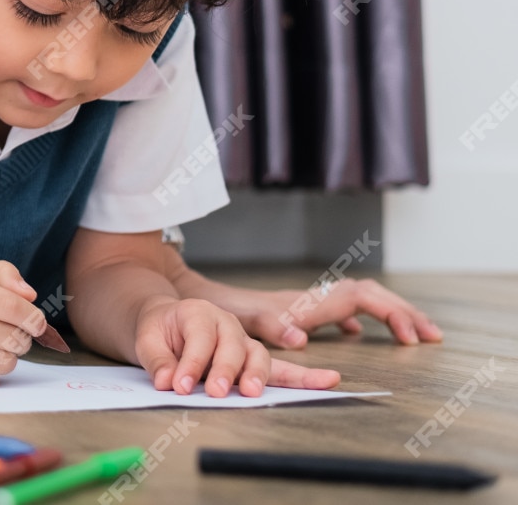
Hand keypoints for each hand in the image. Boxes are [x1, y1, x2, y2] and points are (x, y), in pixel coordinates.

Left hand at [134, 296, 340, 396]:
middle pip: (233, 346)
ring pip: (258, 357)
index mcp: (199, 313)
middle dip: (224, 370)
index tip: (178, 385)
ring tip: (250, 392)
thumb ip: (156, 359)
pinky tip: (329, 381)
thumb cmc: (158, 330)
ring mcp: (244, 342)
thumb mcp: (146, 338)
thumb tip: (167, 382)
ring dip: (257, 376)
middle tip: (214, 392)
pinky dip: (305, 377)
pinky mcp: (254, 360)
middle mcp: (227, 324)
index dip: (190, 363)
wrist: (166, 323)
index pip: (199, 338)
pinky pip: (283, 370)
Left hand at [223, 278, 442, 348]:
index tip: (412, 339)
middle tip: (433, 334)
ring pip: (357, 299)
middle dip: (403, 310)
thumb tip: (302, 338)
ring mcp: (305, 304)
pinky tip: (355, 335)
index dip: (391, 314)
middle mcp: (310, 299)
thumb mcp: (245, 321)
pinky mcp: (296, 311)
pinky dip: (357, 318)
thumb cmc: (221, 313)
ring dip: (387, 312)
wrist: (199, 299)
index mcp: (307, 304)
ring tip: (414, 333)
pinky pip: (338, 309)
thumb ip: (271, 327)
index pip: (361, 300)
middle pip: (369, 294)